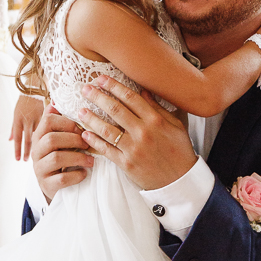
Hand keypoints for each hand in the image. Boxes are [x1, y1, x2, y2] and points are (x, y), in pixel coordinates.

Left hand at [10, 94, 44, 159]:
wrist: (33, 88)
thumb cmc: (24, 103)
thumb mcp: (17, 115)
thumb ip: (14, 128)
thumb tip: (10, 140)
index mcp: (18, 120)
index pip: (18, 138)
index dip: (18, 150)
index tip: (18, 159)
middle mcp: (27, 120)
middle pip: (27, 139)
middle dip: (27, 151)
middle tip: (27, 160)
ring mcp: (38, 118)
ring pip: (39, 134)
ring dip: (39, 145)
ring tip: (40, 154)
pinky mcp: (47, 115)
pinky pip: (48, 127)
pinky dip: (49, 135)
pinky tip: (52, 143)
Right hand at [32, 103, 93, 201]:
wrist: (53, 185)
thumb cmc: (60, 156)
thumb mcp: (59, 139)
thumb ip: (58, 123)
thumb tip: (55, 101)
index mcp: (39, 136)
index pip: (48, 121)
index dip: (67, 123)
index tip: (82, 128)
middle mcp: (36, 151)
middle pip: (51, 139)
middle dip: (73, 140)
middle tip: (88, 144)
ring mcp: (40, 169)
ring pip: (56, 158)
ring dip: (77, 158)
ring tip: (91, 160)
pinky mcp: (47, 184)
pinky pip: (61, 179)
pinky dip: (76, 175)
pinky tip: (85, 173)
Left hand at [79, 76, 197, 189]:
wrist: (180, 181)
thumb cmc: (179, 151)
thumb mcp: (176, 125)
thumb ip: (158, 108)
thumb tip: (143, 91)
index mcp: (155, 120)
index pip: (130, 98)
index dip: (113, 86)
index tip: (101, 79)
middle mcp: (143, 132)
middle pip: (115, 109)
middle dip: (98, 96)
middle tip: (85, 88)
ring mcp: (133, 149)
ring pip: (107, 129)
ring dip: (91, 118)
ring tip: (81, 110)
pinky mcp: (126, 164)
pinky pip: (106, 150)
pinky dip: (94, 141)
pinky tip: (85, 133)